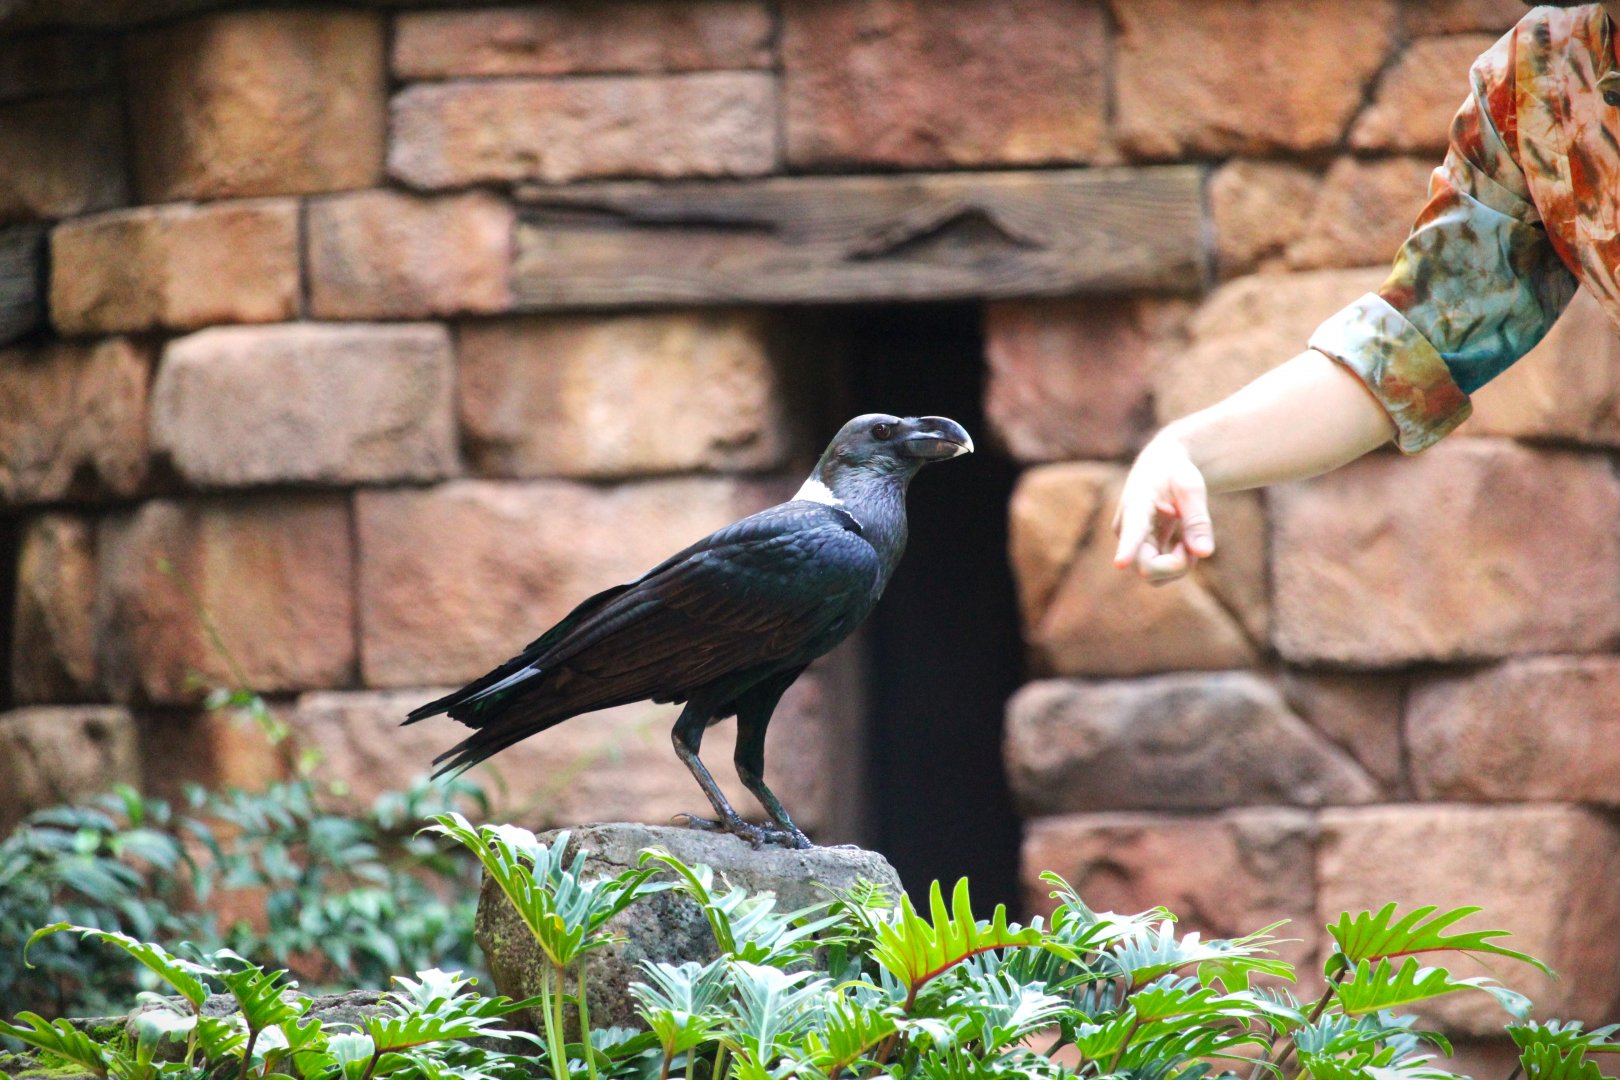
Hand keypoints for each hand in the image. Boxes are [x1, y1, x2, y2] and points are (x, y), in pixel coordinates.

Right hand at [1112, 434, 1214, 583]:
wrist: (1159, 467)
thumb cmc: (1175, 473)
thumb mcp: (1191, 487)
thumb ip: (1197, 520)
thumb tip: (1204, 553)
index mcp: (1136, 505)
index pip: (1132, 530)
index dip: (1127, 549)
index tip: (1120, 563)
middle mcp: (1126, 530)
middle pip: (1147, 567)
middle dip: (1178, 564)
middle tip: (1195, 543)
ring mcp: (1130, 544)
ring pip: (1153, 576)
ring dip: (1179, 566)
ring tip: (1189, 538)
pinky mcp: (1138, 552)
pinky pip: (1158, 574)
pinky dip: (1178, 563)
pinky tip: (1183, 542)